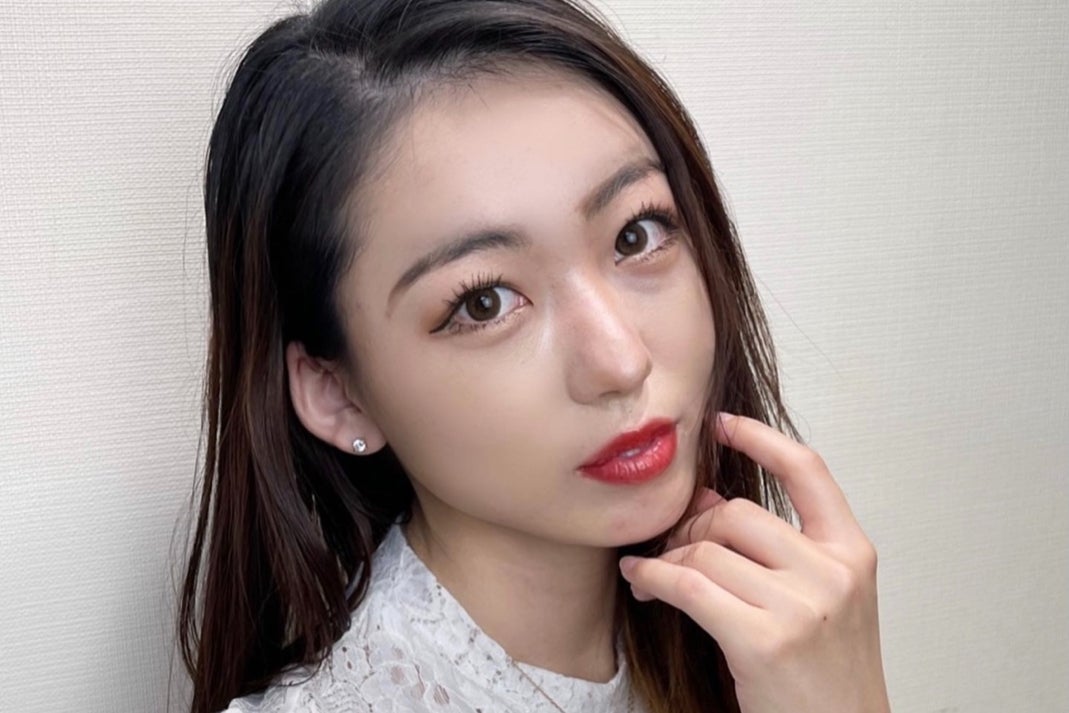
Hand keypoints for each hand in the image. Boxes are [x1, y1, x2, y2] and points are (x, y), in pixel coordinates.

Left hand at [619, 413, 889, 712]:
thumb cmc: (823, 673)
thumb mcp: (816, 600)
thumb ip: (770, 547)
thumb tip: (703, 499)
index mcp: (853, 553)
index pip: (807, 470)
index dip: (760, 438)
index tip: (721, 425)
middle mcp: (833, 572)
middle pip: (736, 513)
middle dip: (691, 528)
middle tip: (670, 550)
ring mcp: (802, 606)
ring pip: (706, 549)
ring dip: (667, 560)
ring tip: (654, 577)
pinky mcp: (762, 640)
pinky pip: (687, 585)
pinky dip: (652, 579)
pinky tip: (641, 585)